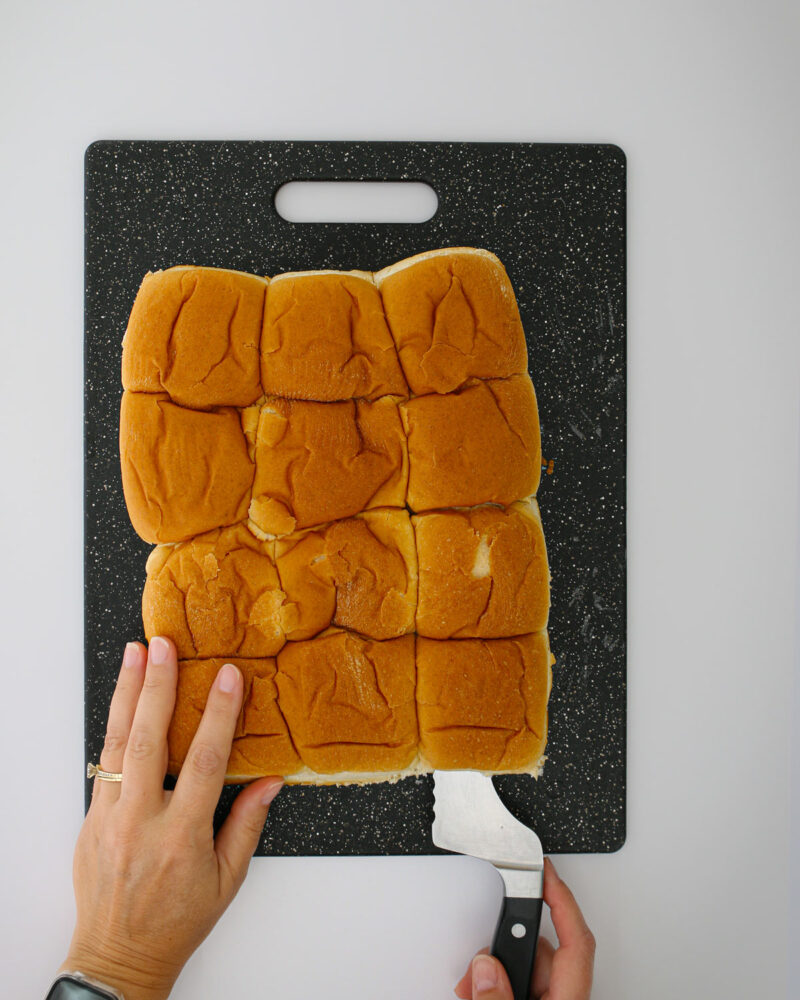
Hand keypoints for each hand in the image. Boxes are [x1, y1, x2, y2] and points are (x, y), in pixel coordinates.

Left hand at [59, 638, 282, 999]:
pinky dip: (113, 727)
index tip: (228, 678)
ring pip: (115, 745)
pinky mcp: (88, 821)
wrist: (118, 958)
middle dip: (156, 686)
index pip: (203, 763)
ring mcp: (107, 820)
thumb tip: (271, 780)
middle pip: (148, 741)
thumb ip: (246, 825)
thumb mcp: (227, 880)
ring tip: (133, 654)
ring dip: (125, 694)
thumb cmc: (177, 921)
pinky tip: (122, 699)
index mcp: (180, 837)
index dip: (218, 716)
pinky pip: (102, 765)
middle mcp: (139, 823)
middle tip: (163, 646)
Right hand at [454, 858, 594, 998]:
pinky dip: (499, 981)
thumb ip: (498, 997)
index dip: (562, 899)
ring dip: (498, 966)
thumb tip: (486, 966)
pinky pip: (521, 983)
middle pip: (545, 950)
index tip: (546, 870)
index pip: (576, 939)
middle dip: (509, 943)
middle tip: (482, 956)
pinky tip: (478, 992)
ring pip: (529, 965)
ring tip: (472, 984)